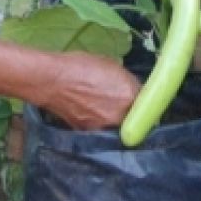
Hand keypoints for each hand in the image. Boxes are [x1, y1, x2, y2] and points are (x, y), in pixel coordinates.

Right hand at [0, 38, 140, 129]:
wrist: (51, 80)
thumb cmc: (81, 66)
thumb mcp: (112, 66)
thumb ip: (127, 82)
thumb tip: (135, 90)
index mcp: (130, 95)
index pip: (148, 102)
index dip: (145, 99)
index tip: (142, 97)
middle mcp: (120, 116)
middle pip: (135, 117)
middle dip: (132, 111)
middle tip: (122, 101)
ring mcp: (104, 127)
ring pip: (119, 126)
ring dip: (117, 119)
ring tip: (104, 106)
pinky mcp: (89, 134)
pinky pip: (103, 129)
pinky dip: (101, 122)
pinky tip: (93, 111)